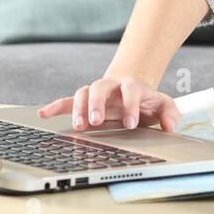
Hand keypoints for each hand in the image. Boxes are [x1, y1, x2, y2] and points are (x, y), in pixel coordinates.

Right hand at [37, 76, 181, 132]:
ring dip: (78, 108)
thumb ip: (170, 113)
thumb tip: (170, 126)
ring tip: (78, 126)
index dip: (130, 106)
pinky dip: (54, 106)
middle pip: (100, 88)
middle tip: (96, 121)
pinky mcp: (84, 101)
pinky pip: (66, 101)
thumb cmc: (146, 100)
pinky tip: (43, 114)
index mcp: (130, 86)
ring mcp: (95, 92)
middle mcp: (110, 86)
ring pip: (83, 93)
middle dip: (97, 104)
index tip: (130, 123)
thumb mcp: (163, 104)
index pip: (130, 92)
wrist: (131, 89)